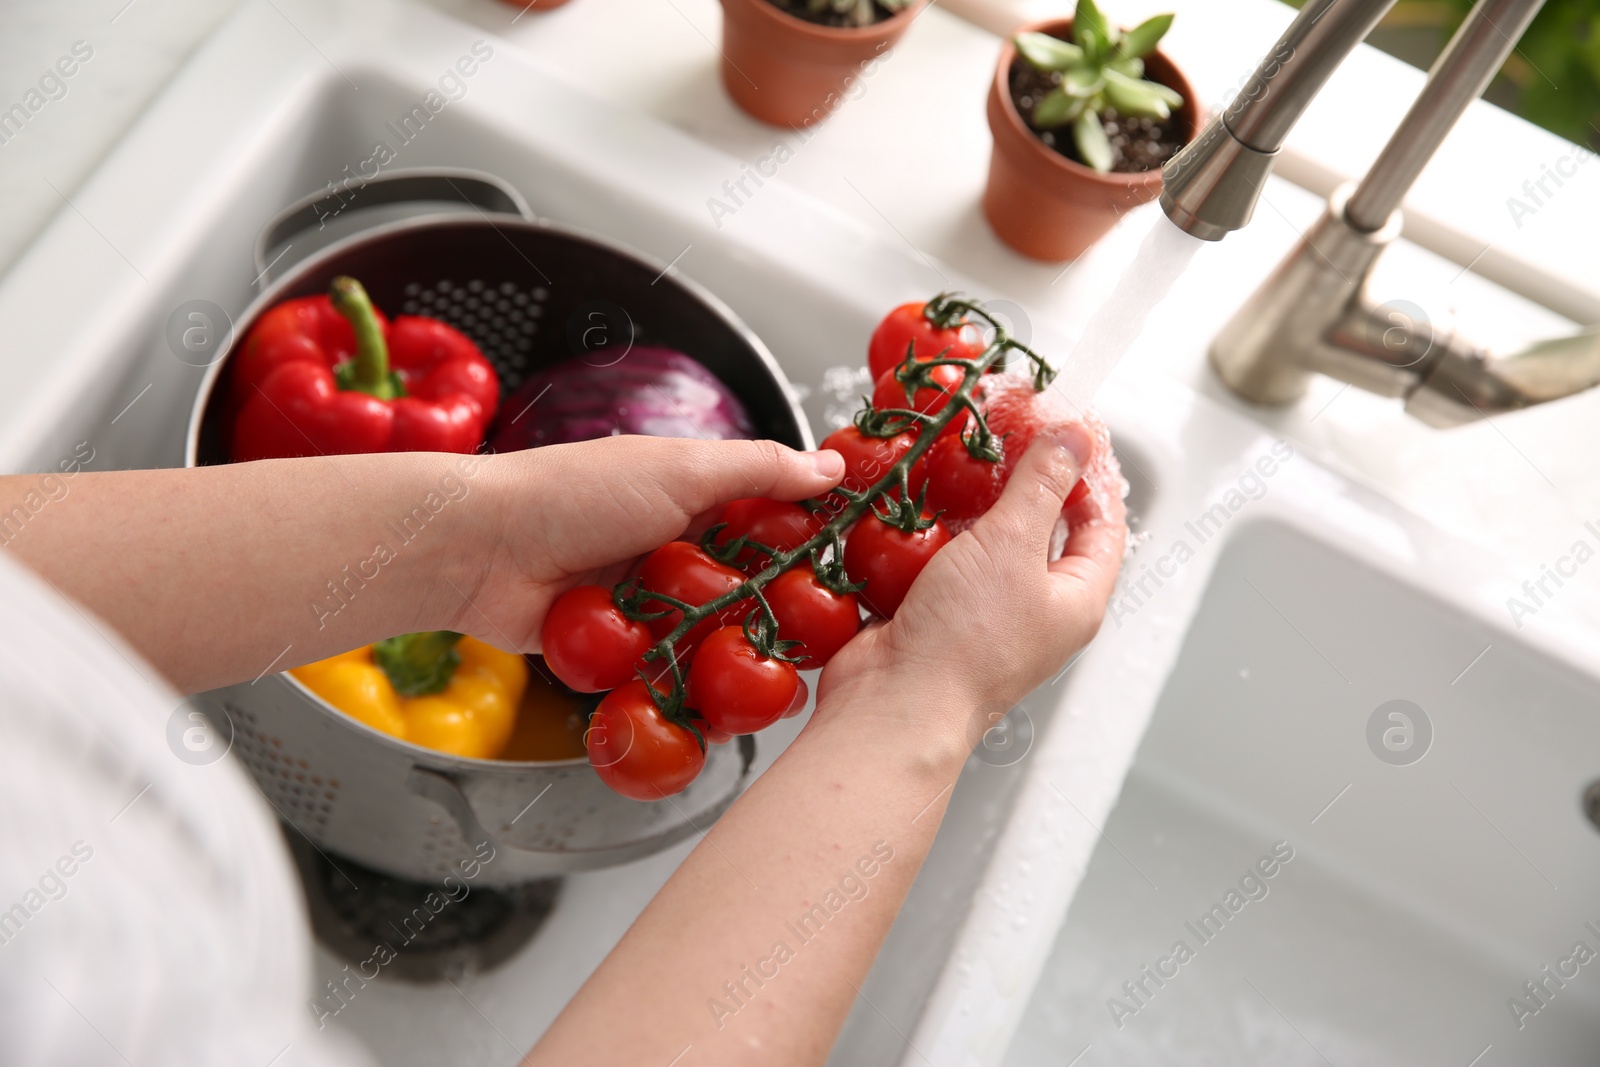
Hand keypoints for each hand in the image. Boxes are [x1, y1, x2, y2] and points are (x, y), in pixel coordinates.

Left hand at [451, 435, 844, 652]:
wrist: (480, 550)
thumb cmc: (572, 493)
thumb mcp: (679, 468)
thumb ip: (759, 470)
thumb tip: (832, 466)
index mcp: (697, 499)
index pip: (775, 525)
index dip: (813, 550)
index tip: (854, 579)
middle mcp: (680, 552)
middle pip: (752, 593)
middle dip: (781, 622)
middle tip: (817, 650)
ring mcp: (652, 605)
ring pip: (715, 641)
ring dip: (737, 663)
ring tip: (769, 690)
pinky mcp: (622, 651)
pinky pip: (668, 676)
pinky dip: (687, 690)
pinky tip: (714, 712)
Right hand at [817, 424, 1126, 737]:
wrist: (893, 703)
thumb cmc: (965, 642)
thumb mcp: (1013, 543)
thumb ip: (1042, 483)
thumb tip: (1075, 438)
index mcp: (1076, 600)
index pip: (1103, 526)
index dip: (1092, 474)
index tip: (1069, 432)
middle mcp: (1035, 611)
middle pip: (1042, 530)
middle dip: (1021, 481)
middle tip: (1005, 435)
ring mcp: (983, 616)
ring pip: (984, 543)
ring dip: (968, 504)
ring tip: (954, 461)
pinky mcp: (934, 616)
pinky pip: (938, 563)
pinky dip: (927, 532)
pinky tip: (914, 505)